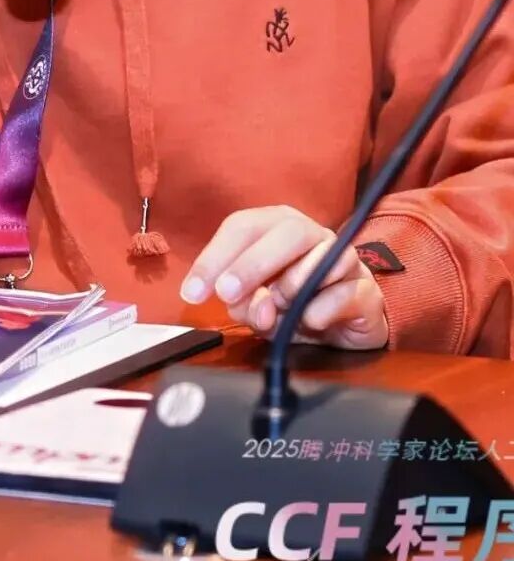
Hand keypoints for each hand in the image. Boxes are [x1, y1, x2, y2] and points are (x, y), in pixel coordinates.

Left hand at [179, 206, 388, 348]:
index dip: (214, 257)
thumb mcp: (258, 308)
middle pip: (284, 231)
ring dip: (291, 289)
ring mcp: (344, 257)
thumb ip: (246, 304)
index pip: (241, 227)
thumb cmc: (293, 309)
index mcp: (275, 227)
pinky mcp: (367, 287)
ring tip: (282, 309)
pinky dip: (320, 311)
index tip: (193, 292)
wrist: (343, 333)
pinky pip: (343, 293)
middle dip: (251, 263)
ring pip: (318, 258)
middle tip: (228, 294)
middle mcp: (311, 234)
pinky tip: (312, 321)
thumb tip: (250, 305)